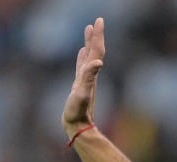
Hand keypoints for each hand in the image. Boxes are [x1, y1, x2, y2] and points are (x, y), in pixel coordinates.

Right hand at [62, 17, 105, 139]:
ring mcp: (85, 79)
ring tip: (89, 29)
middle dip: (95, 35)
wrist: (77, 126)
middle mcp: (90, 75)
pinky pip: (82, 66)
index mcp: (90, 74)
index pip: (96, 51)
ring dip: (90, 42)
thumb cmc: (77, 112)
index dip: (97, 36)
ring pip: (89, 56)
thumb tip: (98, 61)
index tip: (99, 20)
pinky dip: (83, 56)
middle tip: (97, 21)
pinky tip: (82, 52)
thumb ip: (89, 77)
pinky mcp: (79, 85)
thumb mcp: (82, 93)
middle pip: (94, 51)